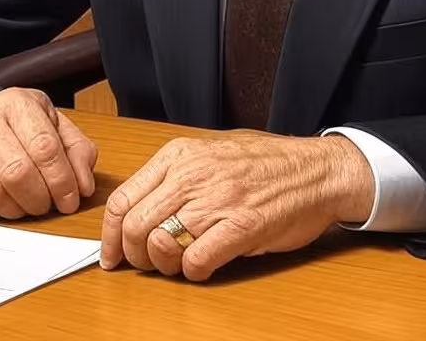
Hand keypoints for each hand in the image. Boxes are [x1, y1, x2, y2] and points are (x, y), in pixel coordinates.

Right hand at [0, 87, 97, 220]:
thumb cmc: (7, 121)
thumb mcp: (47, 119)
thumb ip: (74, 147)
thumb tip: (84, 186)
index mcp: (16, 102)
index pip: (44, 147)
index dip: (62, 180)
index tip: (71, 199)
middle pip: (18, 172)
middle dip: (41, 199)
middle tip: (48, 206)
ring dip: (16, 210)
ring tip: (25, 206)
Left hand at [100, 131, 373, 280]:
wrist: (316, 170)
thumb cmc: (266, 165)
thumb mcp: (211, 154)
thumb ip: (174, 177)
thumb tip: (136, 212)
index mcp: (180, 154)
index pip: (122, 200)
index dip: (109, 236)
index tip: (112, 255)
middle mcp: (193, 174)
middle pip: (134, 227)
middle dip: (134, 256)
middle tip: (149, 264)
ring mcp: (217, 200)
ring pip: (159, 246)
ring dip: (163, 266)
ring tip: (179, 263)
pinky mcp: (241, 227)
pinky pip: (195, 262)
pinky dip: (193, 272)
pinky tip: (205, 264)